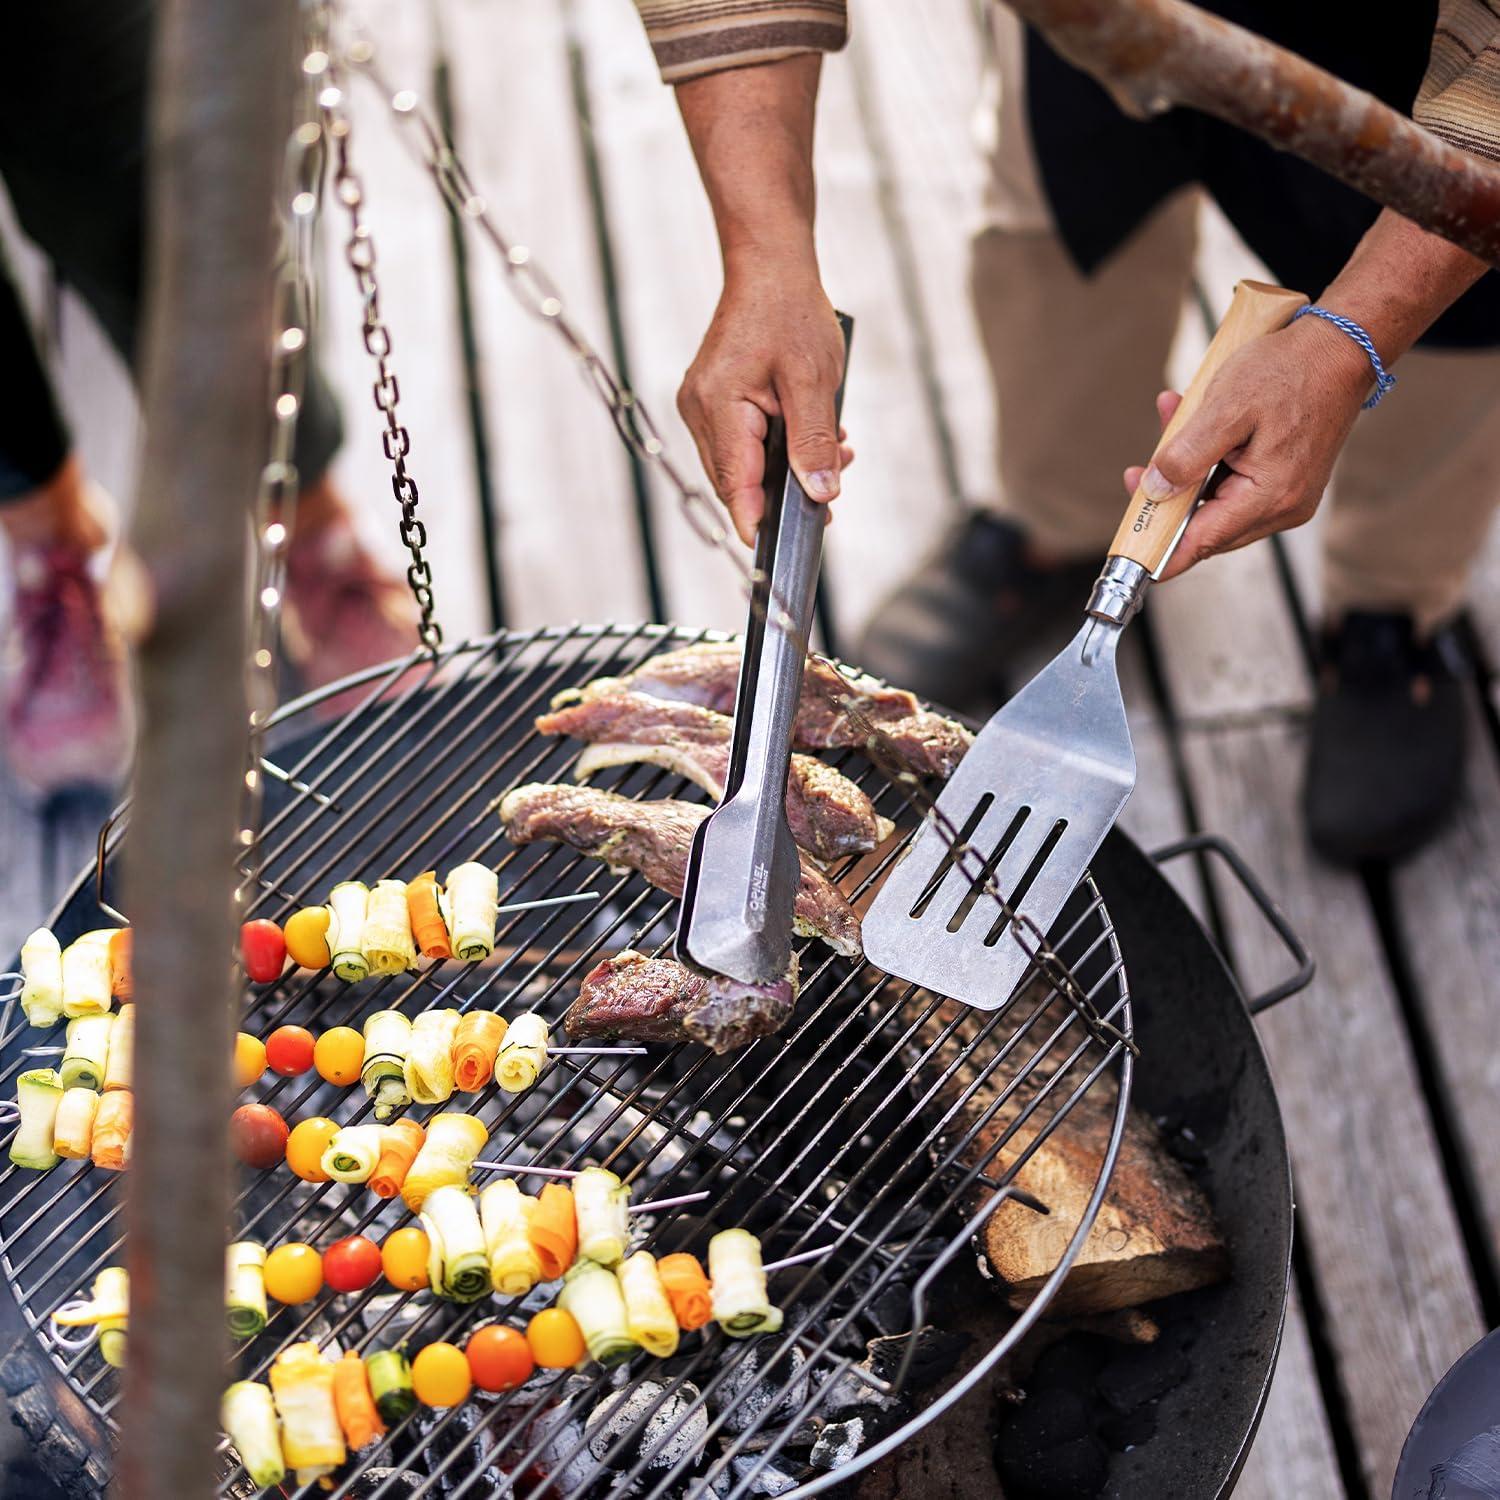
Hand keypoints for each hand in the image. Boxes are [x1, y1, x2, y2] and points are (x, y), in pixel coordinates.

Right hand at [677, 256, 852, 544]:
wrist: (768, 265)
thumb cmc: (790, 311)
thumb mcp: (815, 380)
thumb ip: (815, 442)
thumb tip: (821, 494)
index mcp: (719, 405)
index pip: (736, 483)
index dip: (756, 522)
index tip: (777, 551)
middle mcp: (700, 410)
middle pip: (737, 481)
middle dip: (782, 495)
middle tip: (831, 499)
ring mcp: (701, 406)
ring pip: (741, 465)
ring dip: (783, 470)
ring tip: (836, 455)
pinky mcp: (712, 402)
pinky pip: (741, 443)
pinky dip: (774, 449)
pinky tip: (809, 438)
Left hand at [1122, 313, 1373, 577]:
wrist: (1340, 348)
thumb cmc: (1289, 371)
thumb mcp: (1227, 407)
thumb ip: (1187, 455)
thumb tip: (1154, 490)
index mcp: (1270, 496)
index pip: (1202, 542)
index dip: (1161, 552)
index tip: (1130, 557)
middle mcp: (1282, 507)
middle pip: (1206, 526)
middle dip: (1167, 501)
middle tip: (1135, 473)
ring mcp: (1286, 498)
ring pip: (1216, 503)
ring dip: (1186, 472)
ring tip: (1170, 419)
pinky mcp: (1284, 483)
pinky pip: (1233, 485)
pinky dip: (1209, 462)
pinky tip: (1194, 424)